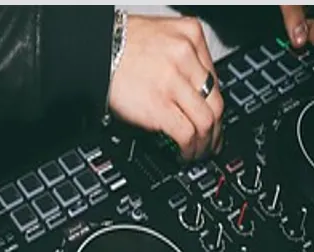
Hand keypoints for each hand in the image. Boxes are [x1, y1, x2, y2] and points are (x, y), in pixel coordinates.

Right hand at [107, 15, 223, 162]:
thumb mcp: (161, 38)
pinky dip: (189, 149)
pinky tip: (184, 154)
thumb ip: (180, 59)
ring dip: (205, 143)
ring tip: (197, 153)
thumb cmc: (119, 47)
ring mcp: (174, 82)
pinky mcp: (160, 106)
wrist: (96, 51)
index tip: (213, 120)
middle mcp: (187, 57)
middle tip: (212, 143)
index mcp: (191, 35)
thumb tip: (189, 92)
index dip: (215, 106)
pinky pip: (187, 133)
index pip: (215, 79)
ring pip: (206, 121)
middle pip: (216, 102)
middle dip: (216, 130)